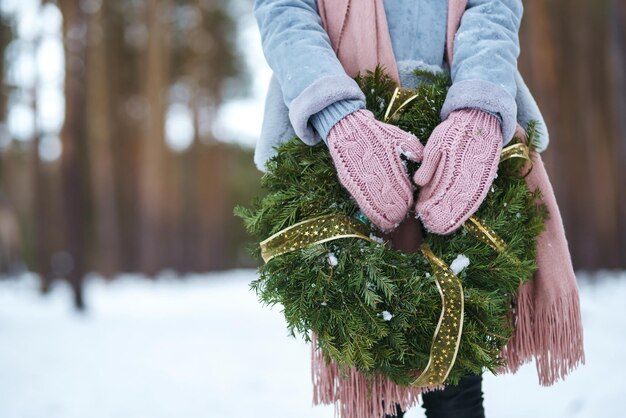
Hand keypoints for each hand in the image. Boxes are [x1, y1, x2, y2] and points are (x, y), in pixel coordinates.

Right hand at [327, 109, 423, 231]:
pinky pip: (361, 201)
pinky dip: (369, 211)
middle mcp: (374, 172)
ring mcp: (360, 178)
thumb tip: (423, 161)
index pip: (400, 188)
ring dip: (383, 215)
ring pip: (374, 204)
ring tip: (390, 224)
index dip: (406, 201)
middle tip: (402, 220)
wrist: (349, 127)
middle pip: (388, 200)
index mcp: (388, 162)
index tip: (410, 208)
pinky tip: (375, 218)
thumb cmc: (377, 133)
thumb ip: (413, 149)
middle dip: (396, 211)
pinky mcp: (349, 181)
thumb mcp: (399, 136)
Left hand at [413, 108, 502, 234]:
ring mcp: (478, 178)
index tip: (422, 216)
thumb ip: (429, 163)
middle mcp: (467, 176)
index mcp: (453, 167)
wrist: (479, 119)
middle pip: (453, 202)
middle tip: (431, 227)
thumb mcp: (438, 142)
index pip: (441, 193)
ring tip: (442, 228)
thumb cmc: (454, 131)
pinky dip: (467, 209)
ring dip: (454, 217)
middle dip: (441, 216)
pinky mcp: (485, 178)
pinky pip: (476, 197)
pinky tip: (459, 218)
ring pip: (465, 203)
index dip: (432, 206)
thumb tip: (418, 182)